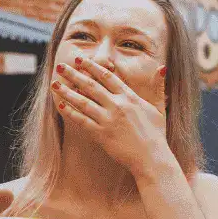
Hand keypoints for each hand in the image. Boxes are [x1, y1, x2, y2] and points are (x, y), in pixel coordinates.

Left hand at [52, 57, 172, 178]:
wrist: (152, 158)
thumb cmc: (157, 135)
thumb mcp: (159, 108)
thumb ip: (158, 86)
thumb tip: (162, 67)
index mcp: (130, 97)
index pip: (107, 77)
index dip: (92, 67)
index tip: (80, 60)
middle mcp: (118, 105)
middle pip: (91, 86)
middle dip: (74, 75)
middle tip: (61, 66)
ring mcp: (109, 119)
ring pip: (83, 101)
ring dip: (67, 91)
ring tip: (55, 84)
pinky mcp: (102, 134)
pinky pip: (82, 120)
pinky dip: (70, 112)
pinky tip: (60, 105)